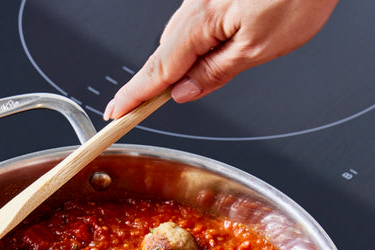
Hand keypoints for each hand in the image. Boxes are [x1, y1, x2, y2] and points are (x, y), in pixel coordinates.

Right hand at [103, 0, 339, 119]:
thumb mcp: (258, 46)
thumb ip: (217, 71)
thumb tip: (185, 91)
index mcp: (200, 22)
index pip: (158, 71)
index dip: (135, 96)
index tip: (116, 114)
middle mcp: (195, 6)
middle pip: (164, 55)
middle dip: (149, 84)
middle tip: (131, 111)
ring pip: (179, 39)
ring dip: (173, 65)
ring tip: (170, 92)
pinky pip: (195, 24)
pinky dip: (190, 45)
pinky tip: (203, 55)